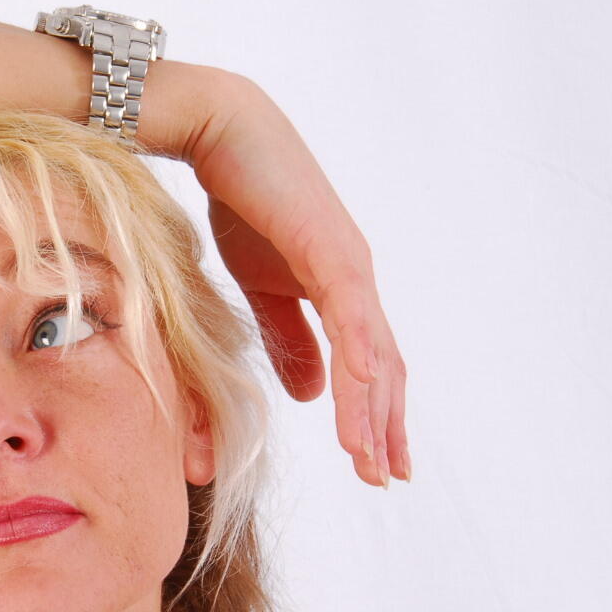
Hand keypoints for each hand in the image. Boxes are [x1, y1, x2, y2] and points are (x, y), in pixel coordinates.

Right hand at [186, 72, 408, 488]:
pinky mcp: (329, 249)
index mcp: (339, 290)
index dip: (373, 414)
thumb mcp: (261, 286)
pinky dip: (358, 358)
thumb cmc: (242, 201)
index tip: (374, 462)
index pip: (368, 364)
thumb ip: (287, 337)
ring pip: (372, 352)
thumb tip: (310, 394)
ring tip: (372, 460)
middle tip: (388, 477)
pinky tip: (362, 395)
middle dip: (385, 425)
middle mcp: (355, 281)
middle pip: (383, 367)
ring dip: (373, 410)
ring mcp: (348, 264)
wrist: (223, 134)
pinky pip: (349, 315)